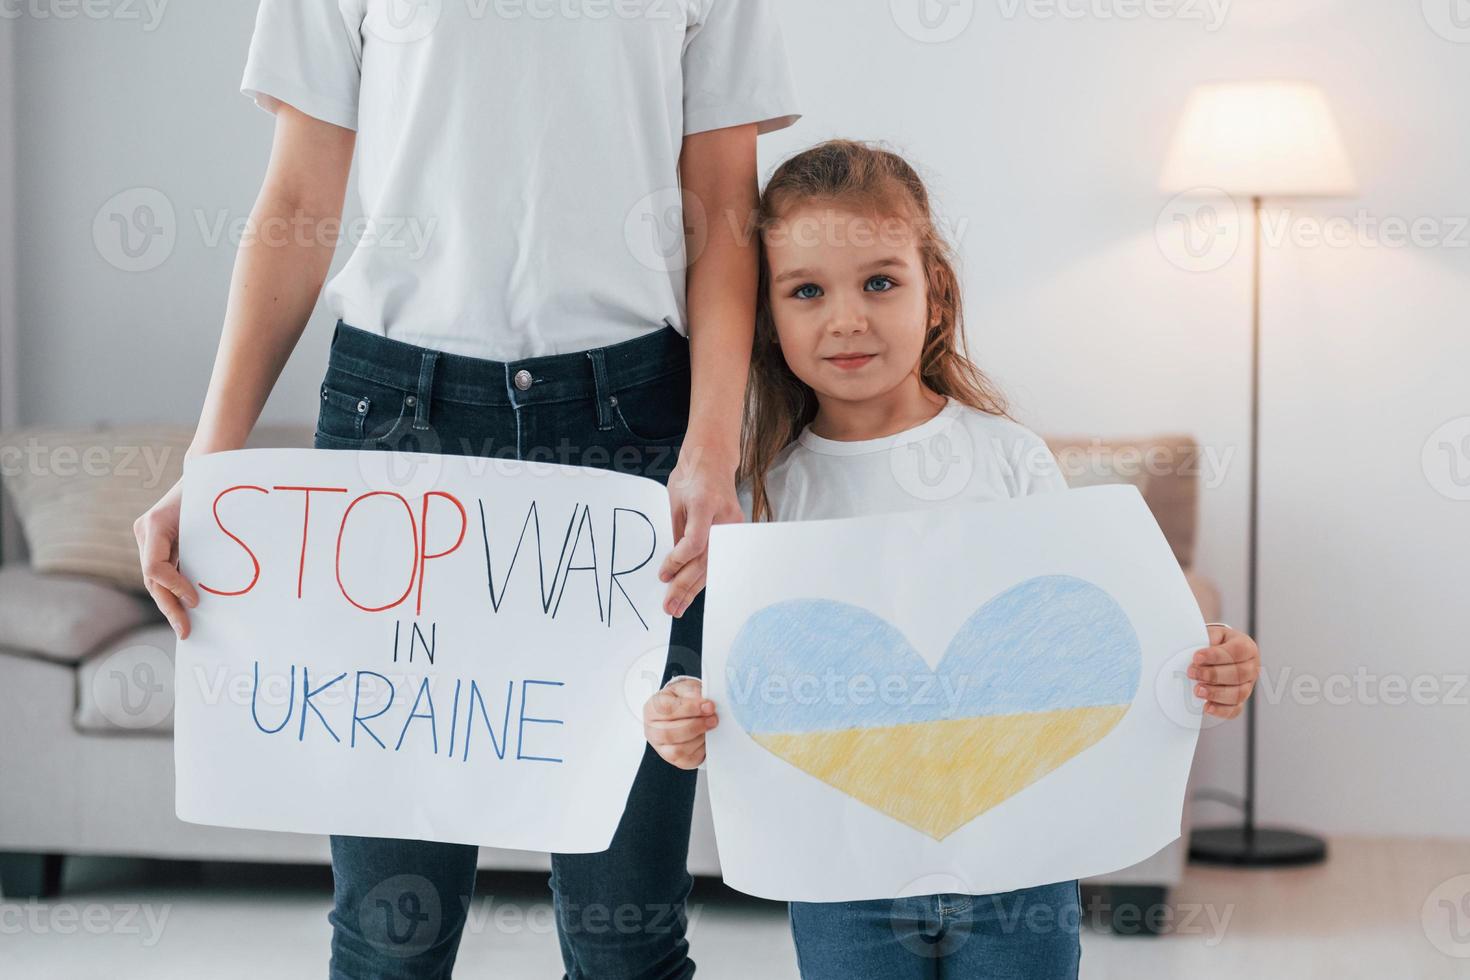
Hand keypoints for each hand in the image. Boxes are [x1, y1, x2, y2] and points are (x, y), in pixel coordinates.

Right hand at [133, 479, 199, 638]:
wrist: (205, 471)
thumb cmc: (210, 491)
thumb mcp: (206, 516)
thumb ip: (202, 546)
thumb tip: (206, 586)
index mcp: (154, 525)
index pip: (155, 568)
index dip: (174, 587)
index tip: (195, 601)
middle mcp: (144, 532)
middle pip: (152, 579)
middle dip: (169, 606)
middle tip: (185, 631)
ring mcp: (147, 537)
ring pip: (155, 578)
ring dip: (169, 602)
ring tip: (184, 625)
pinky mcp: (156, 542)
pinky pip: (162, 570)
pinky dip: (173, 588)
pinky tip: (185, 607)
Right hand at [643, 677, 717, 768]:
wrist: (681, 711)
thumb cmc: (681, 700)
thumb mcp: (685, 688)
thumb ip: (693, 692)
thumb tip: (705, 703)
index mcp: (652, 709)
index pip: (667, 710)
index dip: (691, 708)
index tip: (709, 706)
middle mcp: (652, 730)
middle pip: (669, 733)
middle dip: (696, 726)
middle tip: (713, 719)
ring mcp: (661, 747)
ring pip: (678, 750)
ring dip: (699, 738)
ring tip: (710, 727)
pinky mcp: (674, 760)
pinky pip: (687, 760)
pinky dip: (700, 750)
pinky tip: (705, 738)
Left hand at [658, 449, 742, 617]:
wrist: (714, 459)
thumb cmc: (690, 476)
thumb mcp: (675, 500)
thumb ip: (678, 532)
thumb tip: (673, 566)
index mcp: (705, 503)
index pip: (695, 542)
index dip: (679, 561)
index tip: (664, 574)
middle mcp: (724, 516)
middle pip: (705, 559)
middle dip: (685, 586)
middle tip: (669, 606)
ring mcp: (734, 524)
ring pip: (714, 564)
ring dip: (694, 588)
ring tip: (677, 606)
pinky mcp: (736, 530)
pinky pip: (719, 558)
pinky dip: (704, 576)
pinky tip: (692, 591)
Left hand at [1187, 625, 1259, 719]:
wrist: (1214, 652)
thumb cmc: (1213, 643)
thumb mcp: (1211, 634)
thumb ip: (1207, 640)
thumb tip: (1196, 655)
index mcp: (1246, 647)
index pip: (1237, 651)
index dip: (1216, 655)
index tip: (1197, 658)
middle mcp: (1251, 667)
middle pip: (1239, 674)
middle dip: (1213, 675)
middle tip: (1192, 673)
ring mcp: (1247, 685)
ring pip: (1239, 693)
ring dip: (1216, 693)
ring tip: (1197, 690)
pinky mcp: (1239, 700)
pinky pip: (1234, 710)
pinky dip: (1221, 711)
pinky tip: (1207, 707)